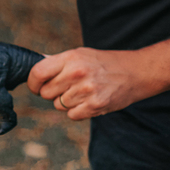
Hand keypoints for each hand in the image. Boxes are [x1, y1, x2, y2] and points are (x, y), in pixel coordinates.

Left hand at [27, 47, 160, 119]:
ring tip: (83, 92)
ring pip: (58, 105)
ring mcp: (86, 90)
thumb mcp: (81, 54)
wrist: (136, 73)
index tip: (36, 86)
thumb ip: (57, 62)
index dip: (33, 83)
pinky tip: (89, 101)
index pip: (37, 73)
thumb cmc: (104, 63)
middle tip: (66, 88)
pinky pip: (72, 115)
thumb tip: (32, 66)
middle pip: (46, 93)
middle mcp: (77, 73)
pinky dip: (77, 111)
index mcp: (71, 58)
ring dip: (67, 102)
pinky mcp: (95, 105)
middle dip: (52, 93)